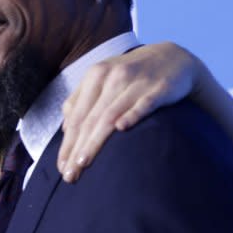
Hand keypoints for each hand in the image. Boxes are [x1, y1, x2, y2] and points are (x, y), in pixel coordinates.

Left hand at [57, 42, 201, 181]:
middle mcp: (112, 78)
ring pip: (110, 114)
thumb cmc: (131, 74)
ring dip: (95, 141)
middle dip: (76, 149)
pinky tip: (122, 128)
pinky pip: (144, 103)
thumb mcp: (103, 78)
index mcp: (95, 76)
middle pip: (89, 119)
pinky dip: (132, 114)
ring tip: (83, 163)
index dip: (66, 143)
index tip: (61, 167)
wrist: (172, 57)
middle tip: (69, 175)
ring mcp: (135, 82)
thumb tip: (66, 129)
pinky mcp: (158, 88)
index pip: (76, 116)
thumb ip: (82, 100)